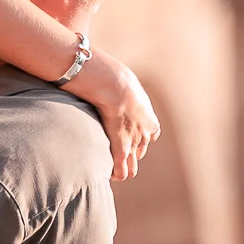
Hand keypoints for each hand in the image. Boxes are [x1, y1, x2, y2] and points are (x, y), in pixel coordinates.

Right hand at [76, 47, 158, 182]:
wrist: (114, 82)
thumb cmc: (111, 76)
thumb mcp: (119, 80)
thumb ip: (112, 83)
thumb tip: (94, 69)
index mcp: (148, 116)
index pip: (149, 136)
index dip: (137, 139)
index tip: (123, 137)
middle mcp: (144, 131)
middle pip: (140, 151)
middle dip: (129, 154)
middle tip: (111, 153)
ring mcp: (134, 141)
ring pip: (133, 164)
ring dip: (121, 166)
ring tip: (107, 166)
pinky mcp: (122, 148)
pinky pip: (122, 170)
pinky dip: (116, 174)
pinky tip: (106, 175)